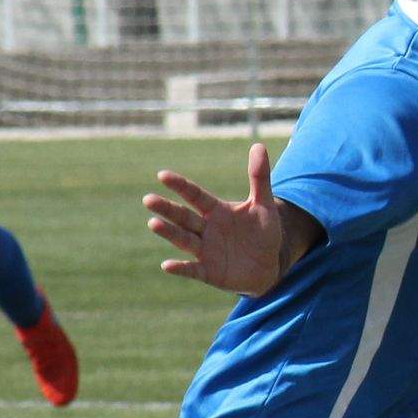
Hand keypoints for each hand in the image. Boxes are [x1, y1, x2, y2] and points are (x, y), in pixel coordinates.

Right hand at [145, 148, 293, 295]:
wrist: (269, 265)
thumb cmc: (264, 232)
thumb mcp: (264, 205)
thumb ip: (259, 178)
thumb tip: (258, 145)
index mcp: (216, 210)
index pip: (195, 195)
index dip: (180, 185)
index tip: (162, 175)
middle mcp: (206, 228)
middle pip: (183, 216)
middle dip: (167, 209)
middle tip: (148, 199)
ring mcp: (205, 250)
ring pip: (184, 239)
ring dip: (169, 232)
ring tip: (153, 224)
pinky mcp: (208, 271)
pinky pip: (192, 269)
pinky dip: (180, 267)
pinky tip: (167, 265)